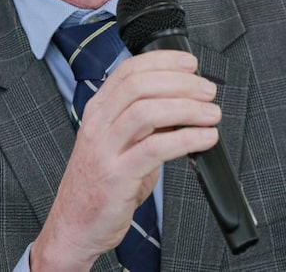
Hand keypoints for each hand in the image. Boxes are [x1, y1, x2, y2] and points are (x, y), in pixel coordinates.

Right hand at [30, 50, 220, 270]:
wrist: (74, 226)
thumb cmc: (100, 185)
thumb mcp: (120, 145)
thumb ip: (148, 124)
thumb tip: (184, 105)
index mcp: (98, 111)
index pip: (129, 70)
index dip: (163, 61)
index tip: (190, 64)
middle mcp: (98, 125)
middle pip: (141, 85)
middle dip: (181, 83)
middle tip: (207, 91)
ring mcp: (104, 149)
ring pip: (147, 111)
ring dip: (187, 108)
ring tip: (211, 114)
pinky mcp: (116, 175)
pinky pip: (155, 148)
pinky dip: (186, 139)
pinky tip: (204, 139)